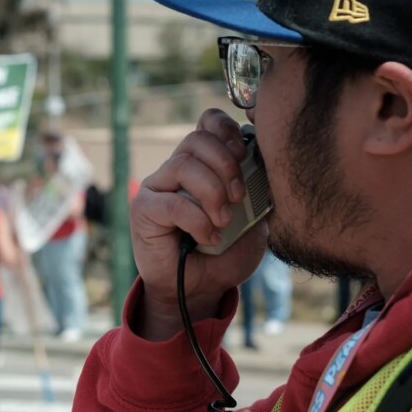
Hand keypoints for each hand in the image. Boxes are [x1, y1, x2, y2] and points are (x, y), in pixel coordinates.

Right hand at [130, 109, 269, 339]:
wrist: (199, 289)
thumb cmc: (226, 253)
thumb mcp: (254, 218)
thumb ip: (258, 189)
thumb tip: (267, 165)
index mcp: (203, 162)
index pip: (208, 122)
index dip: (226, 129)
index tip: (245, 155)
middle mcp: (177, 168)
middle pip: (197, 138)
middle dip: (226, 164)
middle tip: (239, 196)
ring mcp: (158, 186)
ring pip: (184, 164)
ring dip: (212, 192)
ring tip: (223, 220)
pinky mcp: (144, 209)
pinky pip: (171, 202)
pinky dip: (197, 220)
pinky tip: (208, 237)